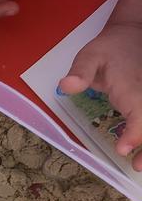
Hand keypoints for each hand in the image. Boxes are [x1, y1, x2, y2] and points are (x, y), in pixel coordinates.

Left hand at [58, 22, 141, 168]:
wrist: (133, 34)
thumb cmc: (109, 49)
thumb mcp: (90, 56)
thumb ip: (81, 71)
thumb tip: (66, 85)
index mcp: (133, 86)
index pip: (140, 111)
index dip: (135, 132)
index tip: (122, 148)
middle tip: (137, 167)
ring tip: (139, 166)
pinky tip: (141, 152)